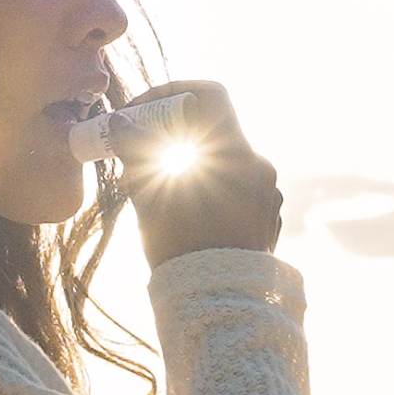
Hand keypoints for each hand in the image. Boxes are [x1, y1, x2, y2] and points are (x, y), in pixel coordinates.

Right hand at [109, 81, 281, 268]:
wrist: (218, 302)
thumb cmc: (180, 249)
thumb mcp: (149, 196)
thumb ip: (137, 151)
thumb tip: (122, 122)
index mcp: (233, 153)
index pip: (210, 94)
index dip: (174, 92)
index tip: (145, 111)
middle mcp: (259, 165)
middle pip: (213, 129)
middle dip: (173, 135)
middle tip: (141, 155)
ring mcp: (269, 190)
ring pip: (224, 161)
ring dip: (191, 165)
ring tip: (159, 193)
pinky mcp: (271, 215)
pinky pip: (238, 187)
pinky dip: (211, 189)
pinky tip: (187, 215)